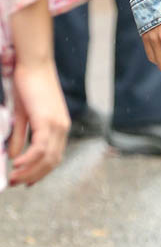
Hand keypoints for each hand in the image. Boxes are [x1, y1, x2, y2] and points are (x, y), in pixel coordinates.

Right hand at [8, 60, 70, 185]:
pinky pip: (39, 148)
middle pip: (51, 162)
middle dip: (32, 176)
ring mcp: (57, 124)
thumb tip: (14, 156)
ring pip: (46, 158)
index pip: (54, 157)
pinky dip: (28, 160)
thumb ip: (21, 136)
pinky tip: (15, 163)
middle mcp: (62, 127)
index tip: (26, 182)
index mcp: (60, 126)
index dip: (40, 173)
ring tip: (12, 177)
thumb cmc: (28, 85)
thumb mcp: (23, 116)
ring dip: (29, 171)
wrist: (34, 63)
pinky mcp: (47, 120)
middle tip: (14, 182)